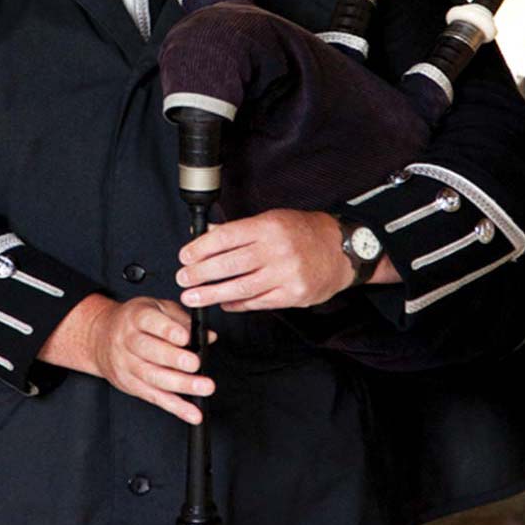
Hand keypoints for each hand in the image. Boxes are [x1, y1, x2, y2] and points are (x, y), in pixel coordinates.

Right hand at [89, 296, 217, 425]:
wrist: (99, 338)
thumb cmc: (135, 322)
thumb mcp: (156, 309)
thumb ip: (182, 320)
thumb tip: (208, 336)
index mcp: (136, 317)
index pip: (150, 322)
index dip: (168, 330)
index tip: (185, 337)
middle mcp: (128, 341)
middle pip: (150, 351)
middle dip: (174, 359)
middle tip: (195, 363)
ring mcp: (127, 365)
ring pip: (153, 377)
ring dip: (180, 384)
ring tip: (203, 387)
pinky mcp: (131, 386)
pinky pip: (155, 397)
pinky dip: (176, 407)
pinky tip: (192, 412)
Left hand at [175, 209, 353, 312]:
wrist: (341, 251)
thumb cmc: (304, 232)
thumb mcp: (272, 220)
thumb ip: (240, 230)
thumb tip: (207, 233)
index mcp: (268, 227)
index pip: (227, 237)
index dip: (201, 248)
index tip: (185, 256)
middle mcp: (276, 250)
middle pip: (230, 264)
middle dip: (201, 274)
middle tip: (182, 279)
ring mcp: (285, 275)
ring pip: (240, 287)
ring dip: (212, 294)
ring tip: (193, 297)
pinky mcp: (292, 295)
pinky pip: (257, 302)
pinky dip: (237, 304)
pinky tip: (223, 303)